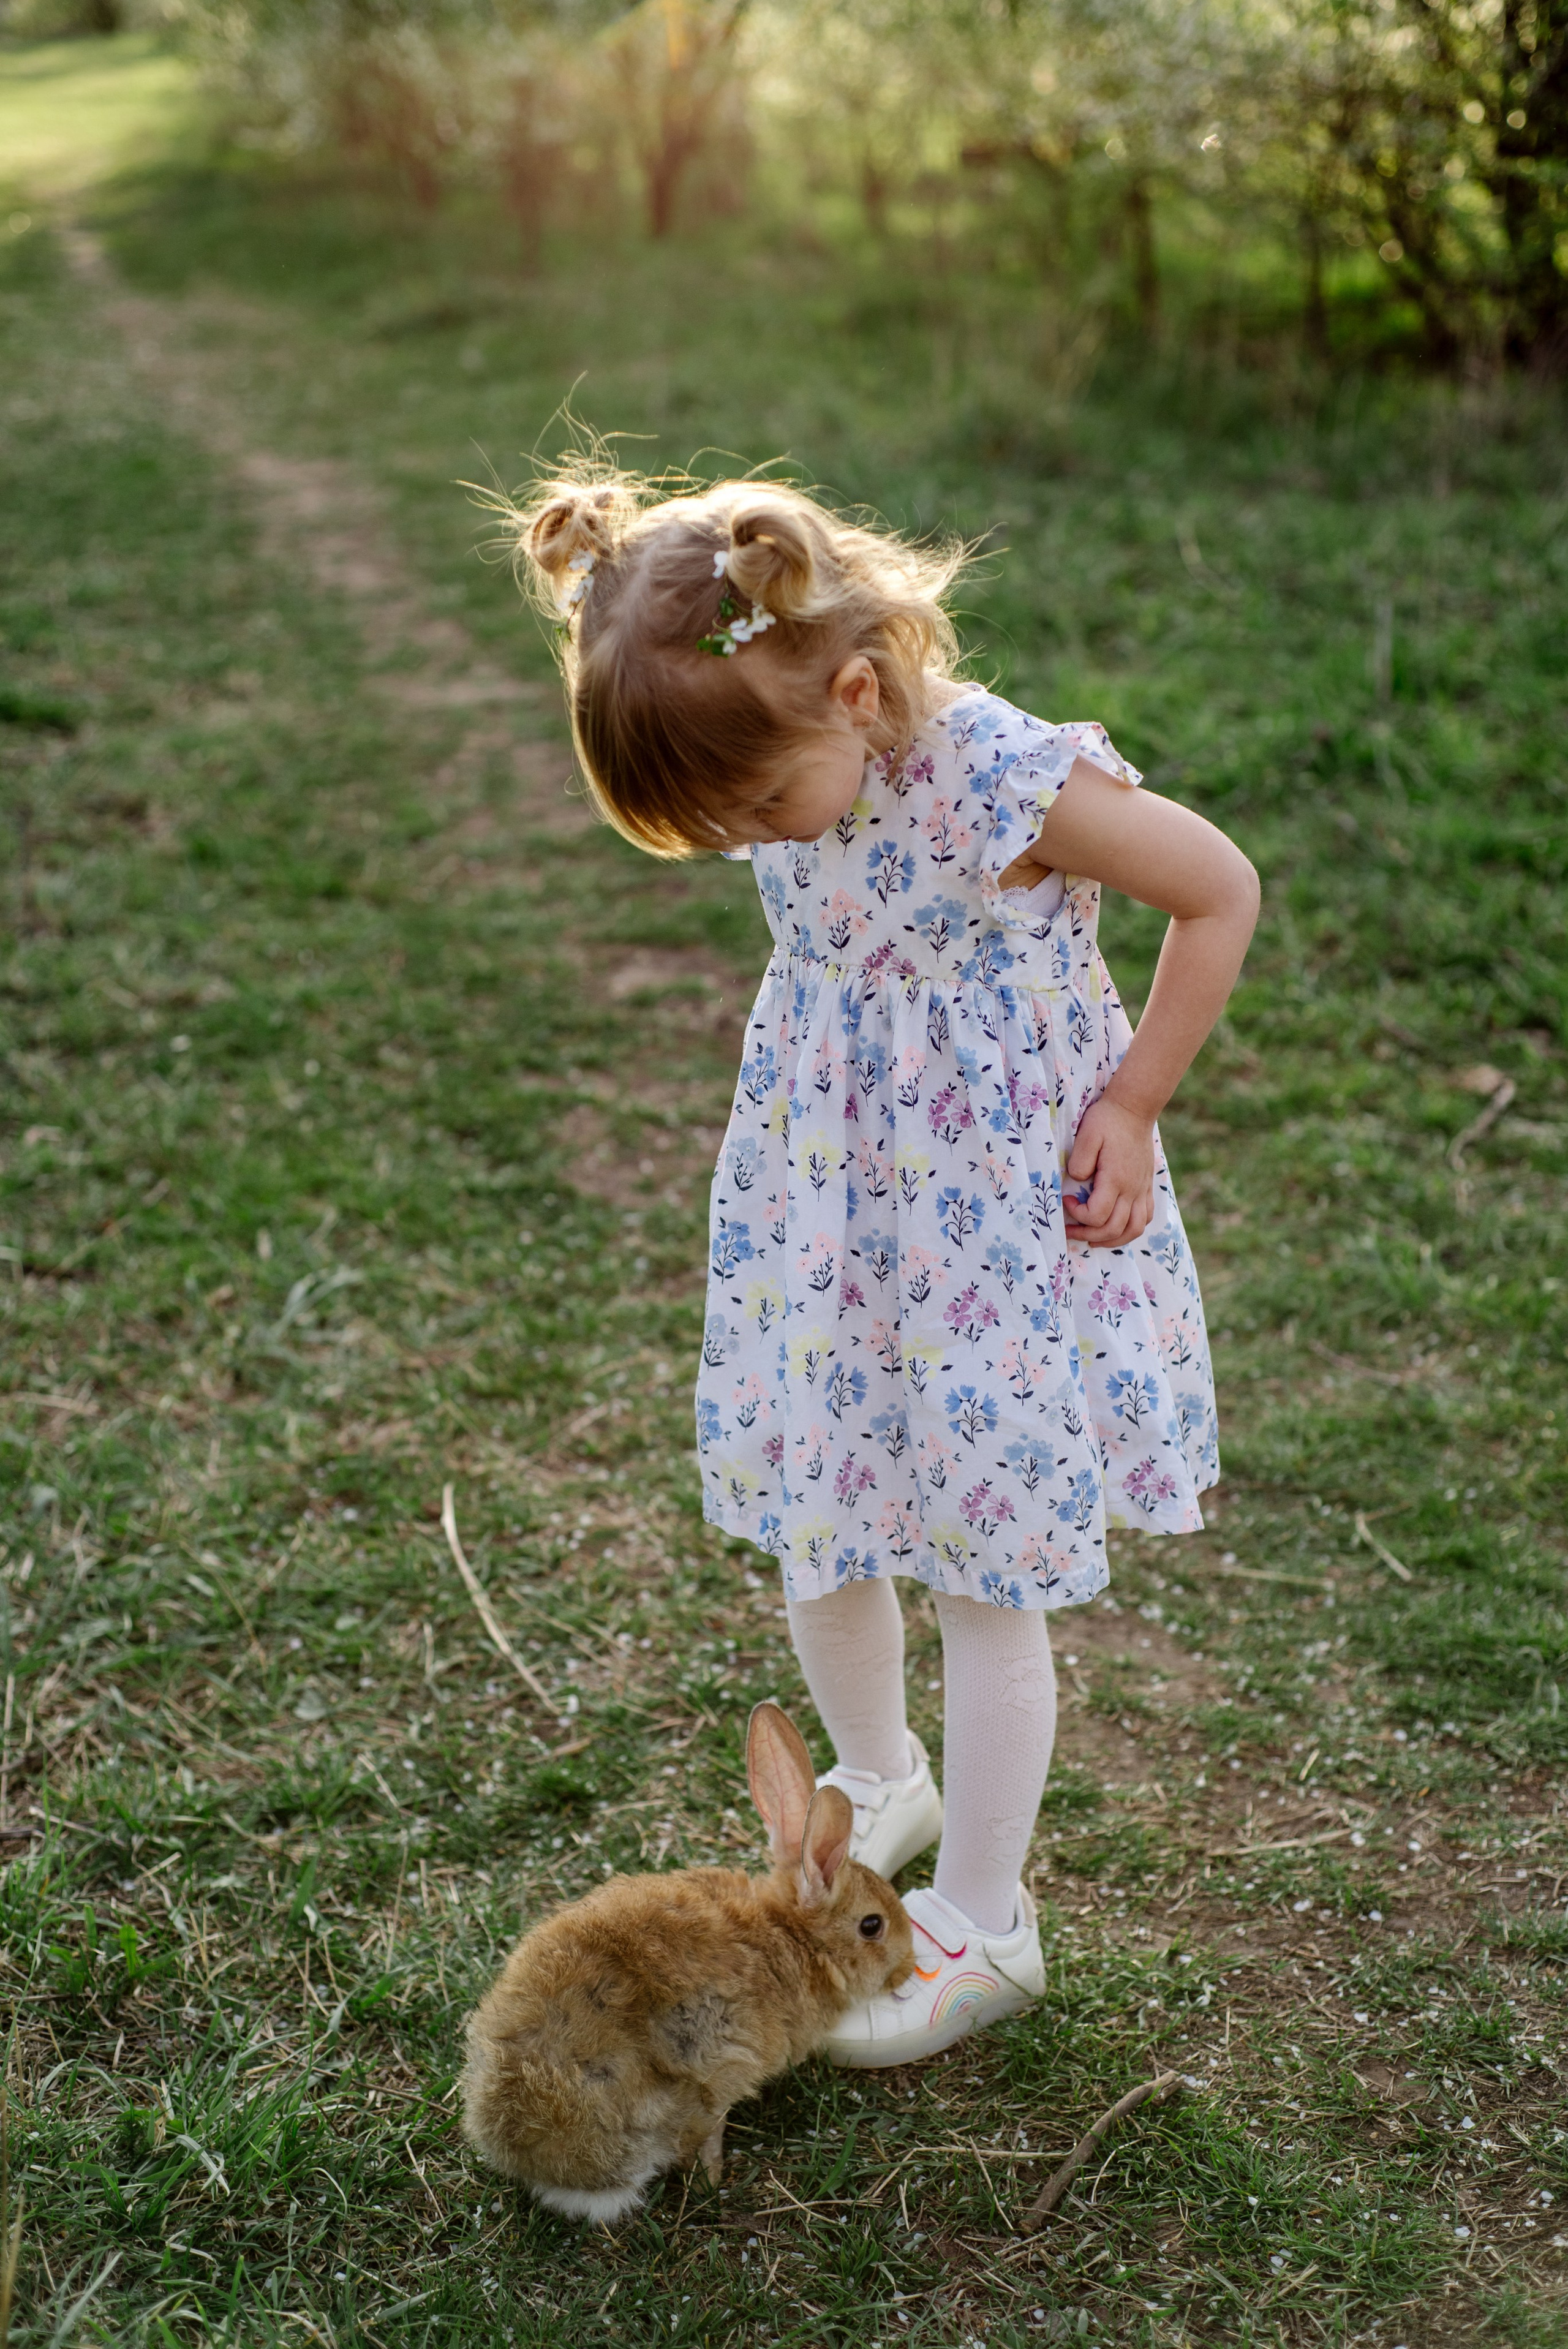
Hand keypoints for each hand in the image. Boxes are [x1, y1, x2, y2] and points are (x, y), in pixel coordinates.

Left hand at [1064, 1094, 1155, 1246]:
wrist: (1134, 1109)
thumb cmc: (1107, 1120)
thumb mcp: (1087, 1135)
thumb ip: (1079, 1162)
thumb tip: (1076, 1182)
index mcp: (1116, 1179)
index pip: (1097, 1215)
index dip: (1078, 1216)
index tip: (1067, 1199)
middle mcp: (1132, 1189)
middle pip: (1114, 1229)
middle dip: (1089, 1235)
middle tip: (1070, 1230)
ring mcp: (1142, 1189)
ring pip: (1134, 1229)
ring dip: (1113, 1240)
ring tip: (1093, 1239)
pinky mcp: (1147, 1186)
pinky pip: (1146, 1218)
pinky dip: (1131, 1229)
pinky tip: (1117, 1227)